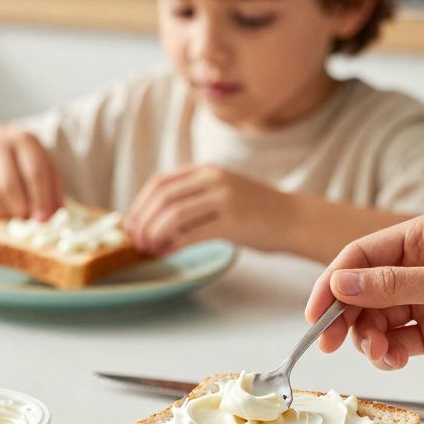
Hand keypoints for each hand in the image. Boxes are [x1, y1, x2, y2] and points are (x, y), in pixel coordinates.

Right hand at [0, 128, 62, 219]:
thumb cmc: (16, 158)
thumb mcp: (38, 162)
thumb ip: (51, 186)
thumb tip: (52, 214)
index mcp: (25, 140)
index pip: (35, 172)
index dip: (41, 199)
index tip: (43, 218)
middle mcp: (0, 145)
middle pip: (10, 186)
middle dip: (21, 209)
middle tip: (27, 217)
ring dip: (7, 213)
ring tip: (15, 213)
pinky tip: (1, 210)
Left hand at [124, 165, 296, 253]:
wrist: (293, 217)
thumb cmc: (254, 212)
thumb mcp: (220, 192)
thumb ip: (192, 198)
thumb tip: (154, 221)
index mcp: (206, 171)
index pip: (160, 183)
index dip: (140, 205)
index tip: (131, 225)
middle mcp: (213, 179)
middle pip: (163, 198)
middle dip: (143, 221)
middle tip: (136, 241)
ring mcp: (224, 198)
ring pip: (173, 214)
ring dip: (155, 234)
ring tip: (150, 248)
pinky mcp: (233, 221)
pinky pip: (193, 233)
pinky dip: (174, 244)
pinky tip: (168, 252)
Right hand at [306, 212, 423, 381]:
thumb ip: (392, 286)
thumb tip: (340, 282)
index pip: (362, 256)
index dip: (332, 284)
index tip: (315, 315)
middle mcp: (423, 266)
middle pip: (364, 290)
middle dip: (347, 316)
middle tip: (332, 344)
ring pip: (378, 319)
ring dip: (370, 339)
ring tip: (381, 355)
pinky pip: (399, 341)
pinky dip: (390, 353)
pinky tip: (395, 361)